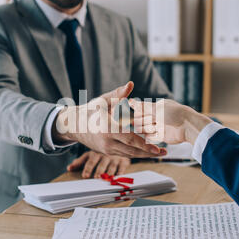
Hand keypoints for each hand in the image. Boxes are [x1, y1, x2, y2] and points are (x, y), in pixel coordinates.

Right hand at [52, 82, 166, 157]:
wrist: (74, 125)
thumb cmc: (90, 110)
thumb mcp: (103, 100)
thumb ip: (118, 94)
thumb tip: (130, 84)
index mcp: (108, 128)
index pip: (130, 139)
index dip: (145, 144)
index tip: (158, 147)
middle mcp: (107, 142)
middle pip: (132, 150)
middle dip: (149, 152)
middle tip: (164, 151)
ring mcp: (106, 149)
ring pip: (129, 154)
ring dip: (144, 154)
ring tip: (159, 152)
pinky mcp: (106, 152)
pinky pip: (123, 154)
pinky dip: (135, 153)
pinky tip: (146, 151)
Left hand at [67, 151, 130, 178]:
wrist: (117, 145)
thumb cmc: (100, 154)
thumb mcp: (89, 155)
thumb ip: (79, 162)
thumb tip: (68, 168)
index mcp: (95, 154)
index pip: (90, 161)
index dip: (88, 169)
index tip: (85, 176)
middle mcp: (105, 155)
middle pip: (101, 164)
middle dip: (99, 171)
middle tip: (96, 178)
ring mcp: (115, 158)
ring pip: (112, 167)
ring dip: (109, 173)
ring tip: (107, 179)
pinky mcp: (124, 161)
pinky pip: (122, 168)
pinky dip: (121, 173)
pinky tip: (118, 177)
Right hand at [129, 99, 212, 144]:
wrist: (188, 127)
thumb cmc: (174, 114)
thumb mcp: (157, 108)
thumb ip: (142, 106)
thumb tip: (130, 101)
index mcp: (156, 107)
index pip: (140, 110)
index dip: (139, 113)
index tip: (141, 113)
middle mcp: (156, 116)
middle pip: (140, 120)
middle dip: (144, 121)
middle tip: (154, 120)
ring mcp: (158, 126)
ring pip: (143, 129)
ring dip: (148, 128)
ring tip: (158, 126)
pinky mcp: (160, 136)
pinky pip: (150, 137)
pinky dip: (152, 135)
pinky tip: (159, 132)